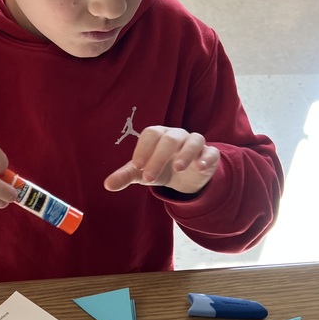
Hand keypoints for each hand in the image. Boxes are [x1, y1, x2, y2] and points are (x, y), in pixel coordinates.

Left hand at [104, 126, 219, 194]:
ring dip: (185, 153)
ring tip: (177, 169)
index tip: (136, 167)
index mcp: (159, 135)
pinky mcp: (210, 154)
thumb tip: (107, 185)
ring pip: (193, 140)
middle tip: (148, 178)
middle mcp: (178, 136)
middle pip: (169, 139)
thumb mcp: (142, 173)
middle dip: (158, 157)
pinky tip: (200, 167)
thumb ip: (126, 176)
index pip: (151, 134)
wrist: (185, 177)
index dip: (143, 149)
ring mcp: (195, 143)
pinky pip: (211, 152)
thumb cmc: (161, 168)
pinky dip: (206, 158)